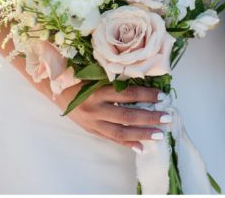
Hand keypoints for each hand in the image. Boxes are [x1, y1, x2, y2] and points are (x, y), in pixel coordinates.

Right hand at [53, 84, 167, 150]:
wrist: (57, 90)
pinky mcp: (92, 131)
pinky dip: (127, 144)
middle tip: (167, 118)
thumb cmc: (81, 79)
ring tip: (159, 134)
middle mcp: (96, 109)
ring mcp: (93, 123)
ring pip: (121, 132)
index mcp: (98, 92)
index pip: (127, 95)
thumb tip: (144, 83)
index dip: (146, 95)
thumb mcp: (98, 76)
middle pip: (127, 116)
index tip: (162, 96)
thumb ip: (117, 82)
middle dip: (149, 118)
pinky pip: (112, 139)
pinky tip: (142, 147)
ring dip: (142, 134)